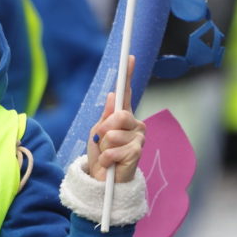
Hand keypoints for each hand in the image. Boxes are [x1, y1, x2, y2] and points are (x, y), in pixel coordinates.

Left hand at [87, 56, 144, 182]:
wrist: (102, 179)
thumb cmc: (101, 155)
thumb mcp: (98, 132)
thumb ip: (106, 115)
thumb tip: (114, 94)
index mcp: (123, 116)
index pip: (127, 92)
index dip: (128, 74)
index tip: (129, 56)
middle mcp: (135, 123)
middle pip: (119, 115)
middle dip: (105, 129)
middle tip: (103, 141)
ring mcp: (138, 137)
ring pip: (114, 133)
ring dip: (104, 146)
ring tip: (107, 154)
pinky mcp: (138, 152)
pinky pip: (114, 149)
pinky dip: (106, 158)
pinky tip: (110, 163)